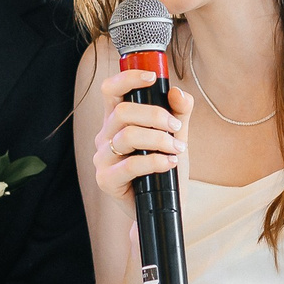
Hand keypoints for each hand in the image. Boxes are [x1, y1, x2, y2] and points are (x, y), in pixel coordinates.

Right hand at [90, 68, 192, 203]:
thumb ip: (180, 113)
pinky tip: (168, 163)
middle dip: (155, 116)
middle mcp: (105, 136)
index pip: (110, 90)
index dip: (128, 78)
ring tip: (177, 148)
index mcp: (116, 120)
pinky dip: (155, 161)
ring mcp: (103, 158)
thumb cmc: (165, 169)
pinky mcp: (106, 180)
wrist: (163, 206)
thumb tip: (177, 93)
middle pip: (123, 111)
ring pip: (127, 136)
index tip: (152, 77)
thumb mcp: (176, 136)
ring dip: (158, 139)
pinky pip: (130, 165)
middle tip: (176, 127)